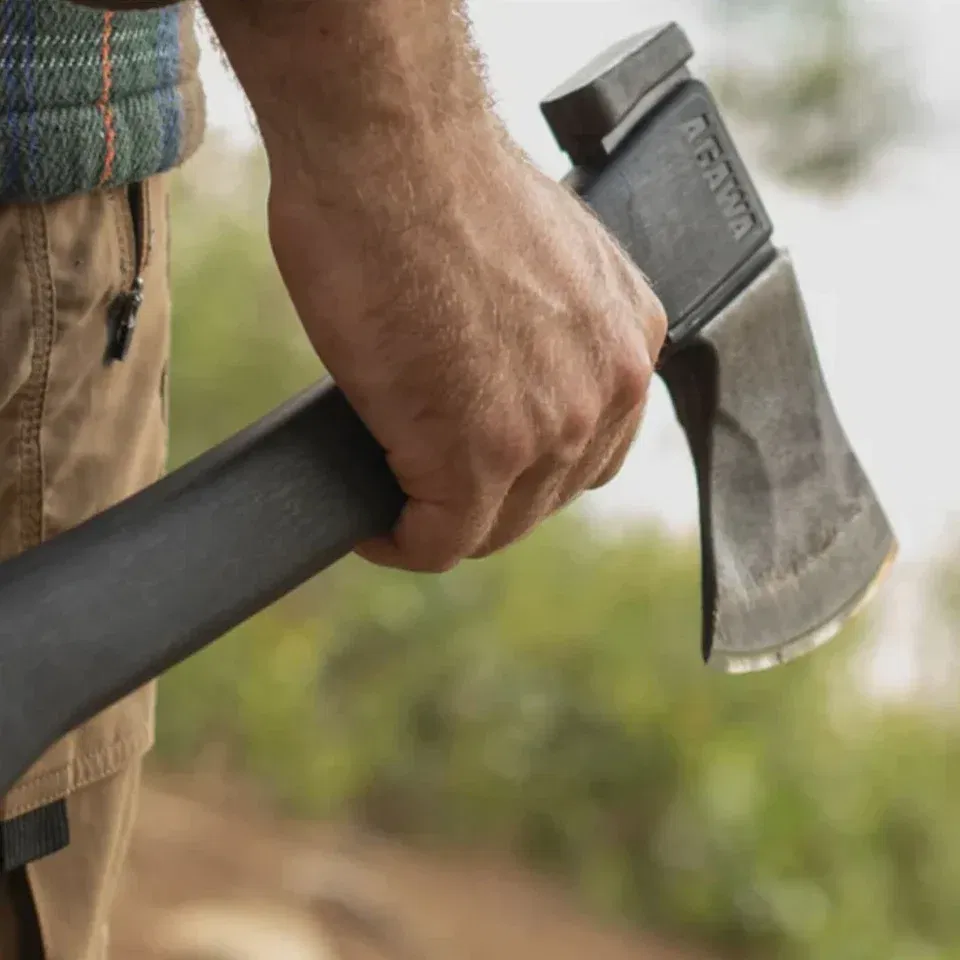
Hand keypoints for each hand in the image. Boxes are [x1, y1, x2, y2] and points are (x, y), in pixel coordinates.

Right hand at [199, 0, 666, 571]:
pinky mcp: (477, 456)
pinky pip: (439, 541)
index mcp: (627, 338)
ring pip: (494, 527)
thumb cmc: (435, 180)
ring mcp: (550, 428)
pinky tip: (373, 524)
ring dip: (439, 524)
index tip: (465, 466)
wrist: (392, 145)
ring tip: (393, 504)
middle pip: (543, 498)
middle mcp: (608, 388)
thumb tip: (495, 383)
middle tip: (418, 486)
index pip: (589, 451)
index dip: (522, 471)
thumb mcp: (531, 264)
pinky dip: (400, 542)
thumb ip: (542, 336)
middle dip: (481, 502)